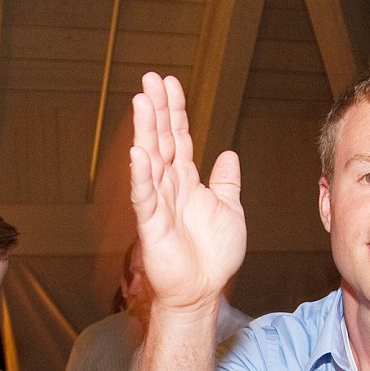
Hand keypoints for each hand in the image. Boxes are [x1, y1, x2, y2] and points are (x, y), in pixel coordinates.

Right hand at [130, 71, 246, 310]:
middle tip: (149, 79)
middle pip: (161, 141)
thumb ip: (226, 182)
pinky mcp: (152, 225)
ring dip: (145, 131)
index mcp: (187, 181)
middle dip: (156, 110)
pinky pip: (145, 196)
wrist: (202, 291)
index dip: (174, 110)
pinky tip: (139, 153)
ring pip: (150, 161)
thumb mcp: (230, 209)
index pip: (179, 138)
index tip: (169, 83)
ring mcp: (159, 204)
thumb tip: (229, 154)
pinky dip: (142, 175)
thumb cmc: (213, 256)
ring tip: (141, 102)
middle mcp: (170, 187)